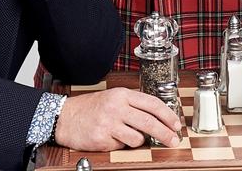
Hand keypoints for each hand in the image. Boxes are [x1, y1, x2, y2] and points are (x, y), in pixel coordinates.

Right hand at [54, 88, 182, 149]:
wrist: (65, 117)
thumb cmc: (91, 107)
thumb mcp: (114, 98)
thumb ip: (133, 104)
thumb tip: (158, 117)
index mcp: (122, 95)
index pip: (152, 104)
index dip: (168, 115)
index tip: (176, 124)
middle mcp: (116, 107)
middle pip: (149, 122)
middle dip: (165, 133)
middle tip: (173, 140)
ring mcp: (109, 123)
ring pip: (137, 138)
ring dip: (137, 141)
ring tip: (126, 136)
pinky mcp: (102, 139)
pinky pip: (121, 146)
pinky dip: (121, 145)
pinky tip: (112, 138)